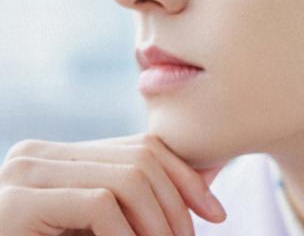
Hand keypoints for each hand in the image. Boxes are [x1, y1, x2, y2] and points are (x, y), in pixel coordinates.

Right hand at [0, 132, 227, 235]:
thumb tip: (200, 195)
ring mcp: (26, 175)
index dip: (185, 176)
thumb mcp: (89, 226)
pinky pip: (99, 206)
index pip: (141, 147)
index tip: (215, 211)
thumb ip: (127, 205)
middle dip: (178, 201)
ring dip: (159, 222)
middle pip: (140, 158)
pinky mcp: (17, 204)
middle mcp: (40, 154)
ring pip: (127, 178)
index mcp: (58, 154)